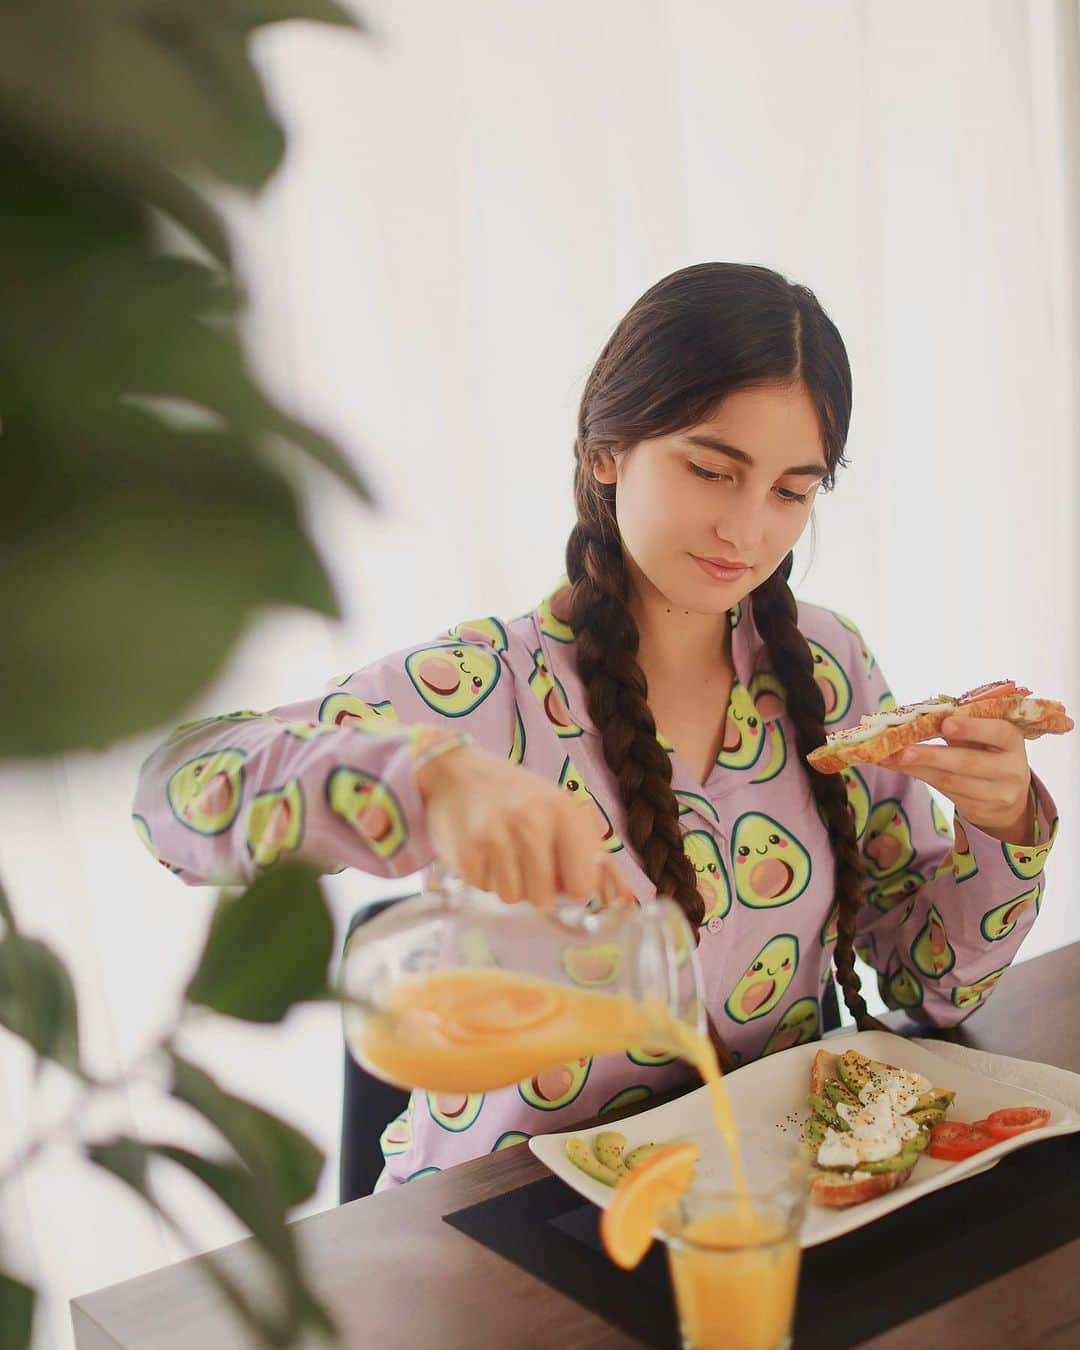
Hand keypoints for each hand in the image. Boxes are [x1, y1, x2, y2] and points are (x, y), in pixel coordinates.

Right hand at [415, 743, 634, 905]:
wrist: (454, 772)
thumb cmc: (515, 795)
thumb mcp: (560, 810)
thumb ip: (593, 854)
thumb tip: (628, 901)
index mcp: (563, 810)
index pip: (584, 885)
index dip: (571, 884)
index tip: (558, 868)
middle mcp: (532, 821)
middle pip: (545, 898)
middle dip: (535, 886)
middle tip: (523, 858)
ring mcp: (495, 836)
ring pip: (513, 898)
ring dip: (507, 883)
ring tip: (501, 853)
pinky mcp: (464, 852)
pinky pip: (483, 891)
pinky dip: (481, 878)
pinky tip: (480, 852)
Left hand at [880, 716, 1033, 843]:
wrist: (1008, 798)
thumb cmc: (988, 754)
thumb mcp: (985, 738)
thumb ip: (960, 728)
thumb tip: (918, 719)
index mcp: (1012, 742)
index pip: (998, 733)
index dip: (972, 728)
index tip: (945, 723)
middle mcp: (1010, 770)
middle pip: (968, 763)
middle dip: (932, 755)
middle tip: (903, 750)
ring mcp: (996, 794)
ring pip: (950, 780)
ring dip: (915, 767)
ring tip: (888, 757)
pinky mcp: (978, 810)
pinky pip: (942, 791)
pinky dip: (917, 776)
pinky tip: (897, 767)